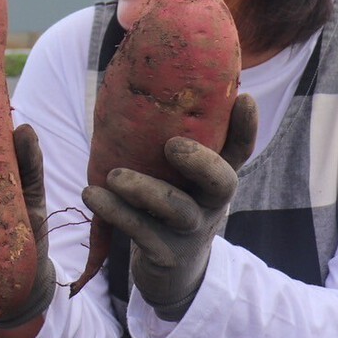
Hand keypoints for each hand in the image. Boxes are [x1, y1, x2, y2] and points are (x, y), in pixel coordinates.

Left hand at [82, 93, 257, 320]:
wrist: (168, 269)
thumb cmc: (165, 200)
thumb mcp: (173, 172)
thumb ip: (164, 133)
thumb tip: (140, 68)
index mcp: (215, 177)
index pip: (239, 150)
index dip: (245, 127)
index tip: (244, 98)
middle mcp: (210, 203)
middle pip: (222, 182)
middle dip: (201, 162)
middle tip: (172, 145)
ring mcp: (190, 231)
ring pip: (175, 209)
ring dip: (143, 190)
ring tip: (114, 175)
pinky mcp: (165, 254)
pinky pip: (140, 231)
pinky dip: (114, 212)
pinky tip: (91, 194)